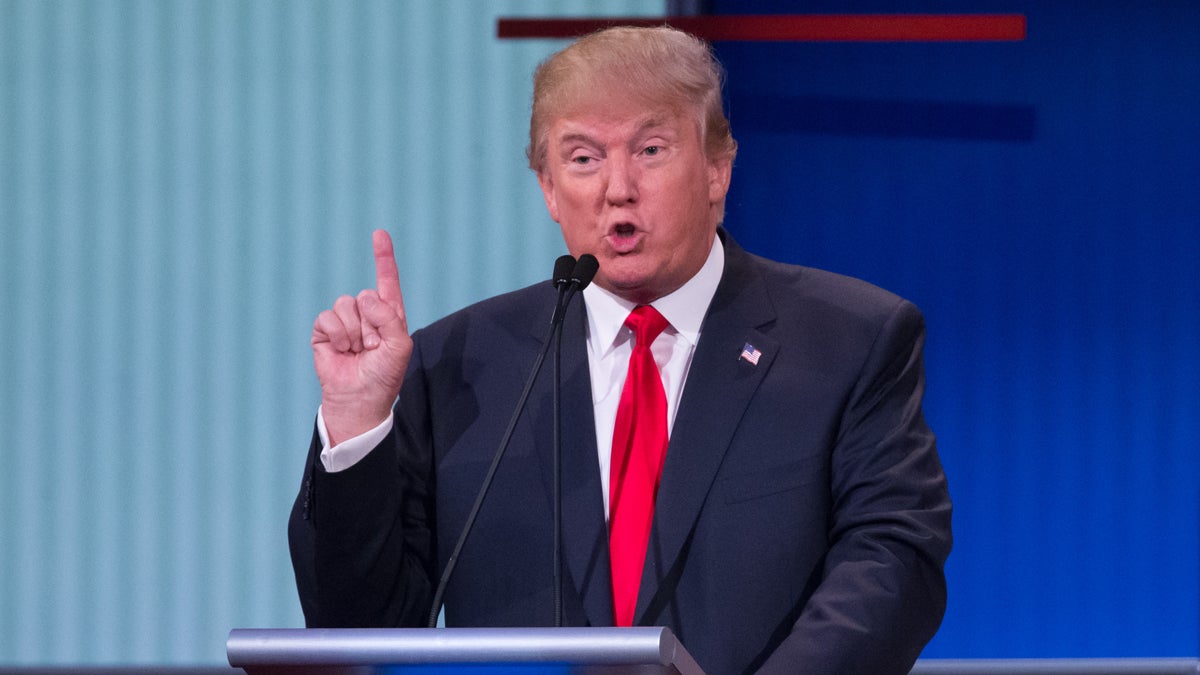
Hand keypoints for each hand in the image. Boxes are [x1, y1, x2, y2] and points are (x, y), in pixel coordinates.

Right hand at [311, 230, 412, 444]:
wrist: (359, 400)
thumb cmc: (383, 376)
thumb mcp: (399, 346)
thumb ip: (389, 317)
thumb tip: (365, 297)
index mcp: (389, 315)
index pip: (387, 282)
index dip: (383, 258)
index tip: (379, 234)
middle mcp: (366, 315)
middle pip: (367, 295)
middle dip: (371, 324)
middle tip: (372, 348)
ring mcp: (344, 322)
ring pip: (346, 304)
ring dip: (354, 332)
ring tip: (357, 352)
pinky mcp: (324, 331)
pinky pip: (328, 317)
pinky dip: (337, 334)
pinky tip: (341, 351)